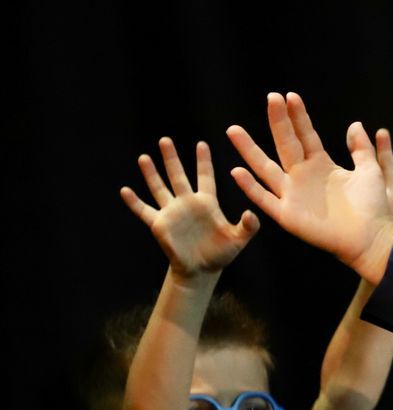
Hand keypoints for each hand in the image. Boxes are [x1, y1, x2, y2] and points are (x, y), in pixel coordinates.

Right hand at [120, 137, 259, 276]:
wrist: (202, 269)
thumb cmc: (221, 253)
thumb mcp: (239, 239)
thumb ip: (248, 226)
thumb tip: (250, 213)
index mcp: (207, 203)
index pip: (205, 177)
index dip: (203, 161)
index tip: (202, 143)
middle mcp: (187, 203)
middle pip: (178, 176)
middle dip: (172, 158)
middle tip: (165, 139)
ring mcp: (172, 212)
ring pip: (159, 188)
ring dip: (151, 174)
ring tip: (144, 157)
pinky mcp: (159, 224)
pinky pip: (144, 211)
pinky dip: (134, 202)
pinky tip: (125, 190)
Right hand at [227, 92, 392, 275]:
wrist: (371, 237)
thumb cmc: (373, 207)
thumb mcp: (370, 171)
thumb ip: (361, 148)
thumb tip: (355, 124)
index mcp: (321, 165)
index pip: (305, 135)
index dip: (298, 117)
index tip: (289, 96)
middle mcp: (303, 176)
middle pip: (285, 144)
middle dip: (278, 122)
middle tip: (270, 98)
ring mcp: (293, 195)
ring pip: (265, 168)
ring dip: (249, 150)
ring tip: (234, 130)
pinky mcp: (287, 215)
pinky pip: (265, 199)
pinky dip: (250, 187)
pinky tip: (237, 171)